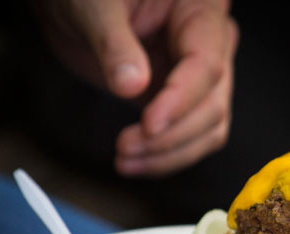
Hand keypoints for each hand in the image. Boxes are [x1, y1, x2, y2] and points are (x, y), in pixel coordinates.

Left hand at [38, 0, 237, 176]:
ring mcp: (200, 76)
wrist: (78, 6)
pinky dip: (166, 156)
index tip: (149, 125)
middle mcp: (212, 44)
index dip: (180, 100)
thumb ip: (113, 43)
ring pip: (209, 128)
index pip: (206, 65)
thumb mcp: (94, 7)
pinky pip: (191, 137)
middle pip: (212, 104)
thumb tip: (132, 86)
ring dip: (170, 153)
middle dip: (172, 135)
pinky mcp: (184, 101)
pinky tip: (135, 162)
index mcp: (200, 10)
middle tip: (126, 147)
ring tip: (126, 160)